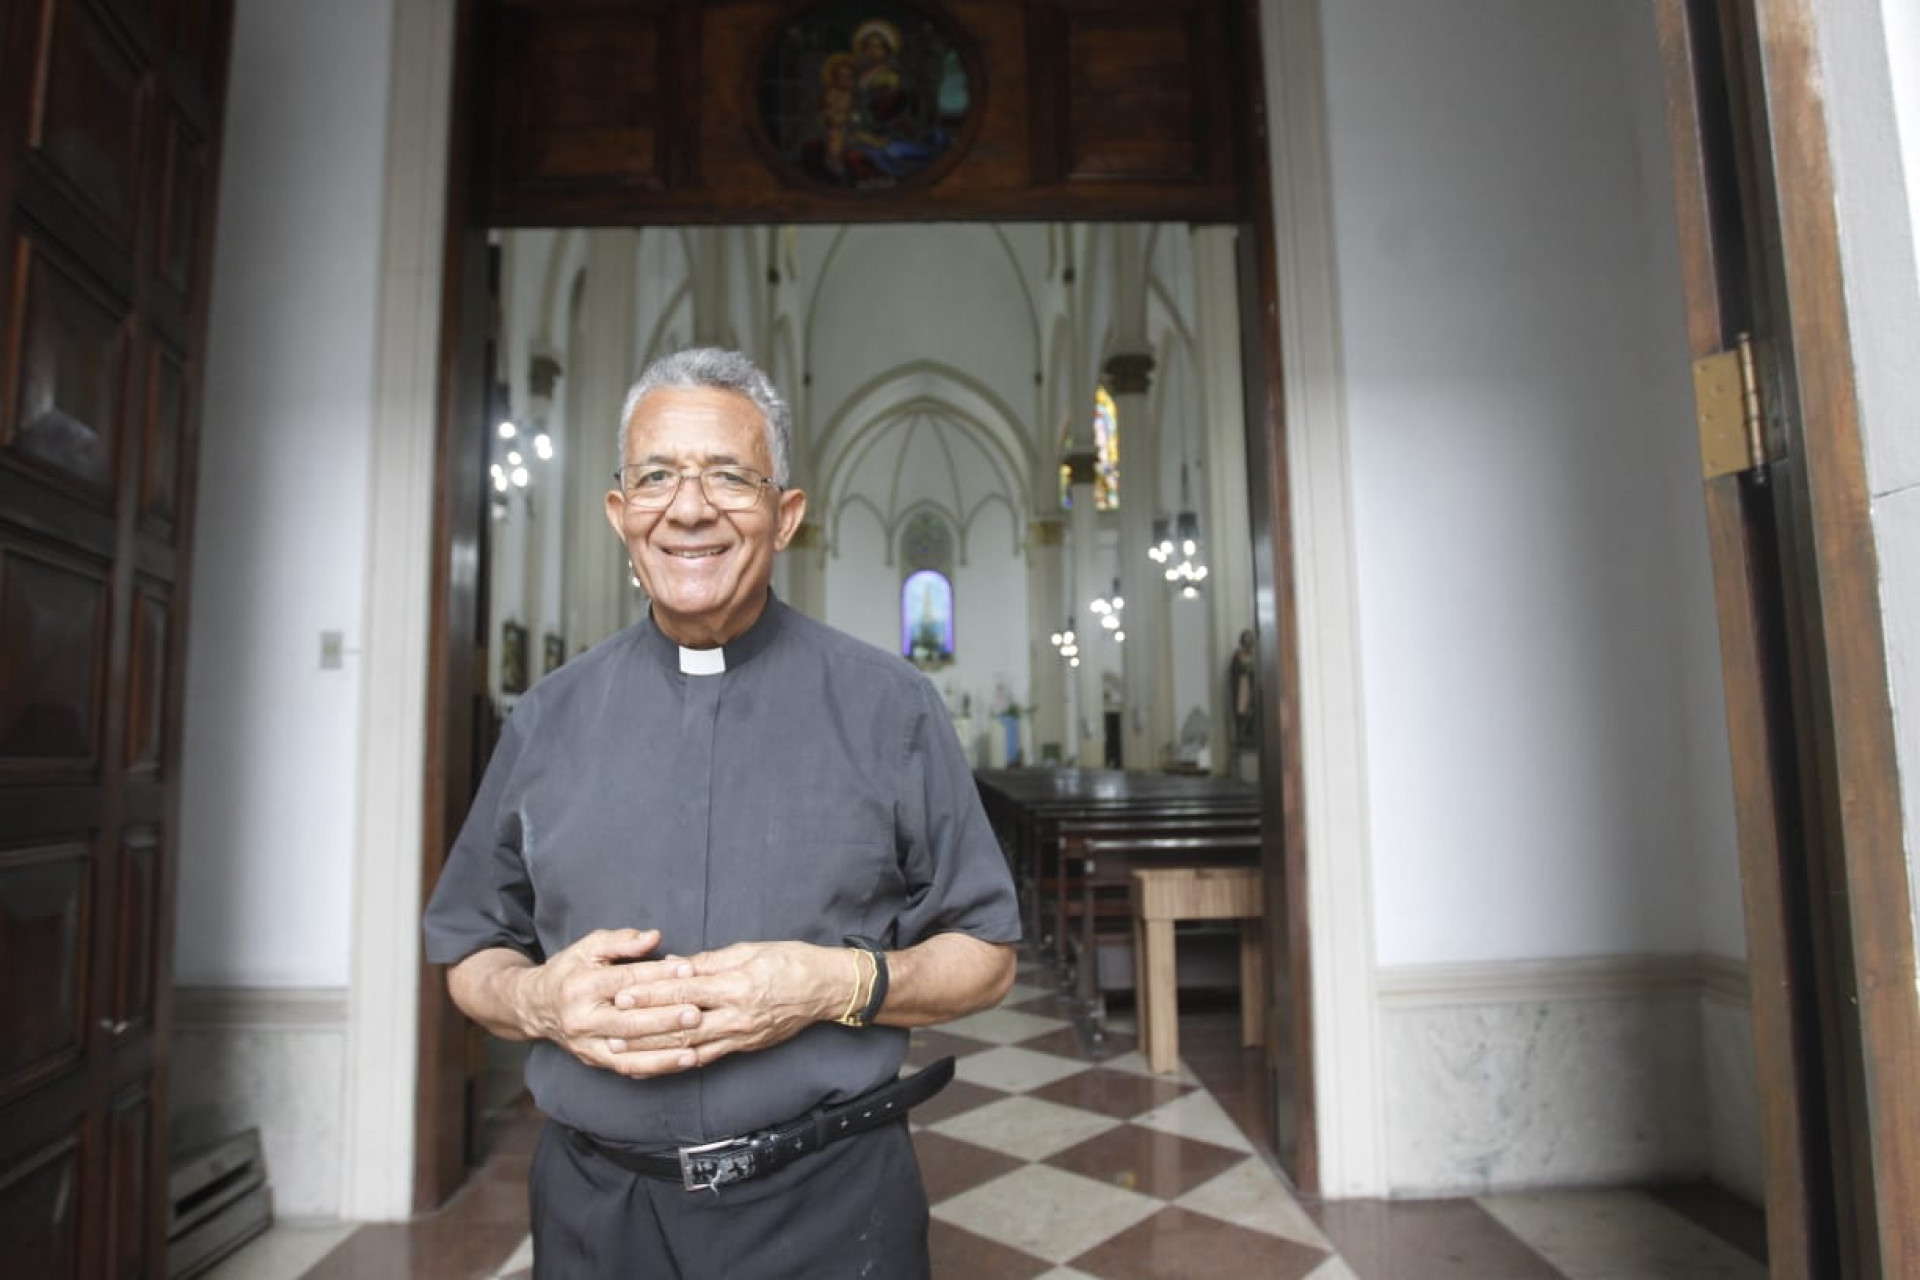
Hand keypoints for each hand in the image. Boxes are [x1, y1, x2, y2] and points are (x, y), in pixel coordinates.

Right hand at [514, 928, 708, 1078]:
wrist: (536, 1005)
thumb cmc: (570, 971)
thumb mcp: (589, 947)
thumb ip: (621, 941)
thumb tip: (654, 937)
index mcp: (580, 986)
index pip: (625, 980)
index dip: (658, 974)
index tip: (688, 969)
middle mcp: (582, 1019)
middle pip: (628, 1022)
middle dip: (665, 1019)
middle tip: (697, 1013)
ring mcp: (586, 1044)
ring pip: (629, 1054)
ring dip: (664, 1053)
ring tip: (695, 1048)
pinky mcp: (593, 1060)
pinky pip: (627, 1069)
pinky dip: (655, 1067)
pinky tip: (681, 1062)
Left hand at [609, 940, 850, 1069]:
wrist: (826, 989)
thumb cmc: (791, 961)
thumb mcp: (751, 950)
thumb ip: (710, 960)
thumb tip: (674, 965)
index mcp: (736, 984)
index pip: (685, 990)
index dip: (652, 992)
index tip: (623, 991)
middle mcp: (736, 1015)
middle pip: (681, 1023)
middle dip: (644, 1025)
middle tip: (611, 1025)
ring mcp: (739, 1035)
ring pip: (689, 1047)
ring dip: (654, 1050)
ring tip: (624, 1050)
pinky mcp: (744, 1047)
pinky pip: (706, 1058)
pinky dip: (678, 1062)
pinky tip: (657, 1065)